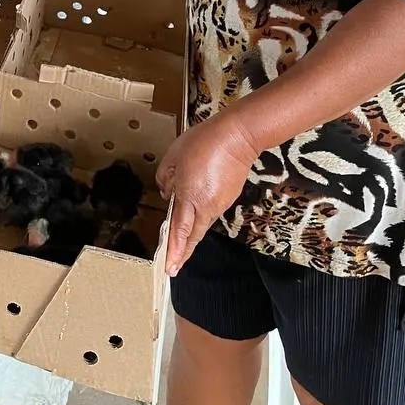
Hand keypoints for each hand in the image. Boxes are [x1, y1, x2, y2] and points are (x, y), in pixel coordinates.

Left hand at [155, 114, 258, 276]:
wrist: (238, 136)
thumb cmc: (204, 142)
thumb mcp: (173, 156)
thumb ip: (166, 177)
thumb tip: (168, 192)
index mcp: (190, 196)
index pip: (180, 230)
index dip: (174, 250)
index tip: (170, 267)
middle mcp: (206, 205)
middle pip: (192, 235)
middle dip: (182, 253)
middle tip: (174, 267)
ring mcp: (219, 203)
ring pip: (201, 224)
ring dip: (189, 234)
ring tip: (178, 244)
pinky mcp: (227, 196)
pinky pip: (209, 211)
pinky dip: (199, 216)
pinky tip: (193, 212)